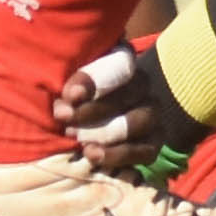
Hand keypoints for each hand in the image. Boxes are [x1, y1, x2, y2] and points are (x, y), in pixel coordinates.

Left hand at [51, 39, 180, 161]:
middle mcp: (141, 84)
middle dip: (92, 110)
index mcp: (119, 60)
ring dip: (107, 132)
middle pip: (130, 92)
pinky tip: (93, 155)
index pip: (118, 62)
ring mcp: (150, 114)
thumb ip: (64, 83)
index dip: (95, 78)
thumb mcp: (63, 86)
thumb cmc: (65, 100)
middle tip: (65, 120)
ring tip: (79, 141)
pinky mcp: (153, 143)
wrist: (80, 131)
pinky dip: (119, 155)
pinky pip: (145, 150)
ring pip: (140, 120)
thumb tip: (67, 96)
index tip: (70, 95)